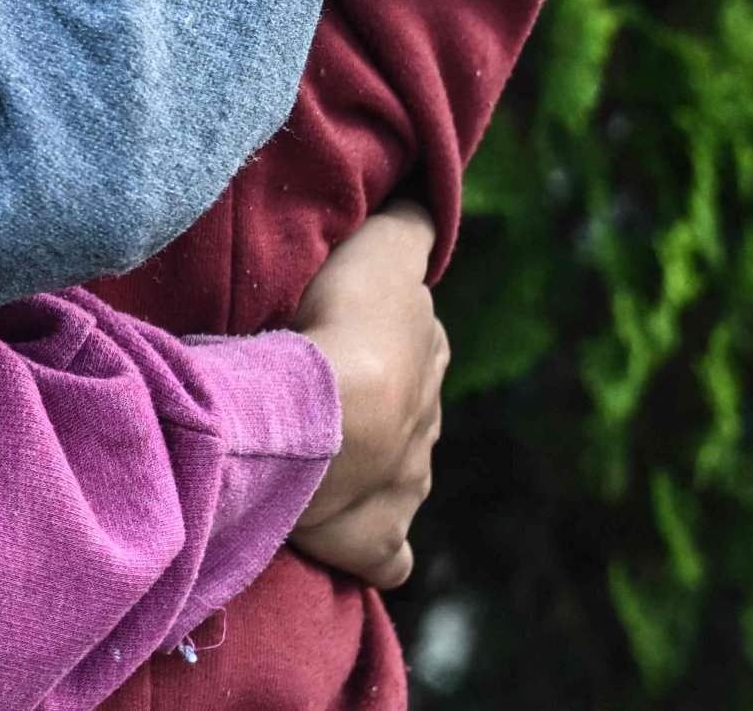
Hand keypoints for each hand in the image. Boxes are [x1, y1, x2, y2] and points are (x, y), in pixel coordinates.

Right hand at [287, 203, 444, 589]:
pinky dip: (374, 547)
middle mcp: (427, 424)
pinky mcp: (375, 539)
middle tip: (332, 397)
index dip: (389, 334)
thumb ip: (409, 226)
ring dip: (373, 470)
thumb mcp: (384, 249)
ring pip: (402, 476)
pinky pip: (386, 553)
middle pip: (412, 410)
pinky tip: (350, 539)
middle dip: (385, 406)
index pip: (421, 340)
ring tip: (324, 461)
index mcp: (428, 356)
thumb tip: (427, 199)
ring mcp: (406, 486)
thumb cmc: (349, 326)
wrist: (328, 415)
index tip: (354, 330)